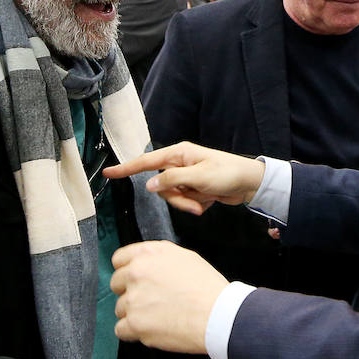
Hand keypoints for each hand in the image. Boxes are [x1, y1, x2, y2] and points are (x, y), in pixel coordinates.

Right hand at [104, 142, 265, 214]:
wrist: (249, 184)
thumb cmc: (227, 173)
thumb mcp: (198, 177)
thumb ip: (172, 181)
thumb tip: (149, 186)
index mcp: (178, 154)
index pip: (146, 162)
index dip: (126, 168)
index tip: (108, 172)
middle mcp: (179, 164)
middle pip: (161, 187)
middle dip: (177, 198)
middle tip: (195, 202)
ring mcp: (186, 177)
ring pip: (172, 197)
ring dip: (188, 203)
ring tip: (205, 202)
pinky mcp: (193, 189)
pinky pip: (184, 201)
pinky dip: (196, 204)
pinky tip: (210, 200)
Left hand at [112, 240, 228, 352]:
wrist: (218, 315)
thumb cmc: (208, 288)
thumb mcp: (185, 258)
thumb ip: (159, 259)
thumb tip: (147, 265)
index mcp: (148, 254)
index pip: (119, 259)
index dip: (126, 271)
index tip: (133, 281)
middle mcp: (136, 273)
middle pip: (116, 284)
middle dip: (129, 292)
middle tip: (150, 301)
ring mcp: (133, 299)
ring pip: (120, 308)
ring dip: (134, 314)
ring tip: (158, 317)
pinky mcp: (134, 323)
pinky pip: (121, 330)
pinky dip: (134, 333)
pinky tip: (152, 329)